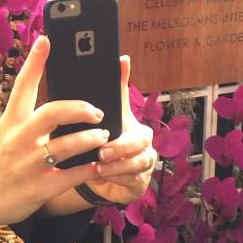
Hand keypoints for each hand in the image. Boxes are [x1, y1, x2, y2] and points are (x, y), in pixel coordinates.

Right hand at [0, 36, 111, 226]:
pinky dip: (87, 169)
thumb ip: (30, 118)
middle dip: (79, 108)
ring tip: (103, 135)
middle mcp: (18, 139)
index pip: (22, 85)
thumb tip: (64, 101)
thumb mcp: (7, 133)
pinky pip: (69, 176)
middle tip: (97, 110)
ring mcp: (27, 165)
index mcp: (11, 121)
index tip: (46, 39)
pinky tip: (97, 164)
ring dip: (89, 139)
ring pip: (65, 146)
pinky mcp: (37, 188)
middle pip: (51, 113)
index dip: (35, 62)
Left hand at [82, 56, 155, 206]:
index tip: (112, 120)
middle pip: (141, 140)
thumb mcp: (102, 119)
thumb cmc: (103, 144)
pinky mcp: (139, 183)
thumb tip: (122, 58)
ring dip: (117, 165)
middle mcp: (144, 143)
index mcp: (133, 123)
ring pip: (137, 163)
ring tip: (98, 166)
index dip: (127, 111)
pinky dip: (117, 179)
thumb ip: (109, 92)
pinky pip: (132, 180)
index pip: (133, 112)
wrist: (99, 177)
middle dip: (121, 146)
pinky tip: (102, 178)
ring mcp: (144, 164)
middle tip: (101, 151)